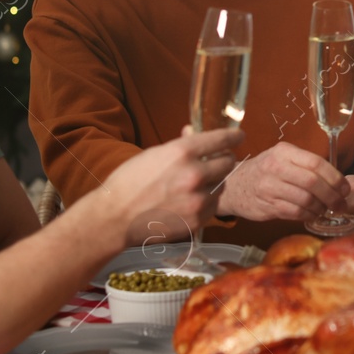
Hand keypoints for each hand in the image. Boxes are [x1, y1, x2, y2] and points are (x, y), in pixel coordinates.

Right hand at [97, 126, 242, 246]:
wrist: (115, 217)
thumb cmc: (129, 183)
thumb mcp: (154, 154)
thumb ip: (180, 146)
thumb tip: (195, 133)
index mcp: (182, 152)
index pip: (222, 139)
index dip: (233, 136)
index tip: (238, 136)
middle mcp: (194, 174)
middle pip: (228, 163)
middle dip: (222, 161)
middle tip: (214, 163)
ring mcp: (197, 199)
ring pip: (222, 185)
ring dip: (213, 183)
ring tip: (193, 186)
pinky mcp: (197, 220)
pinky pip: (213, 206)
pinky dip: (206, 202)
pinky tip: (189, 201)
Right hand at [218, 141, 352, 221]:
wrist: (234, 185)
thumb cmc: (267, 172)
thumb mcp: (288, 161)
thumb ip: (317, 170)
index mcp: (285, 152)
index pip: (316, 163)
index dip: (335, 178)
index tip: (345, 188)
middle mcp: (276, 167)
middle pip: (313, 183)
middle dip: (332, 196)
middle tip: (340, 203)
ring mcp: (269, 187)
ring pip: (305, 200)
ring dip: (321, 207)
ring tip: (326, 208)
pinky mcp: (267, 205)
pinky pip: (295, 213)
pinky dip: (309, 215)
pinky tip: (312, 213)